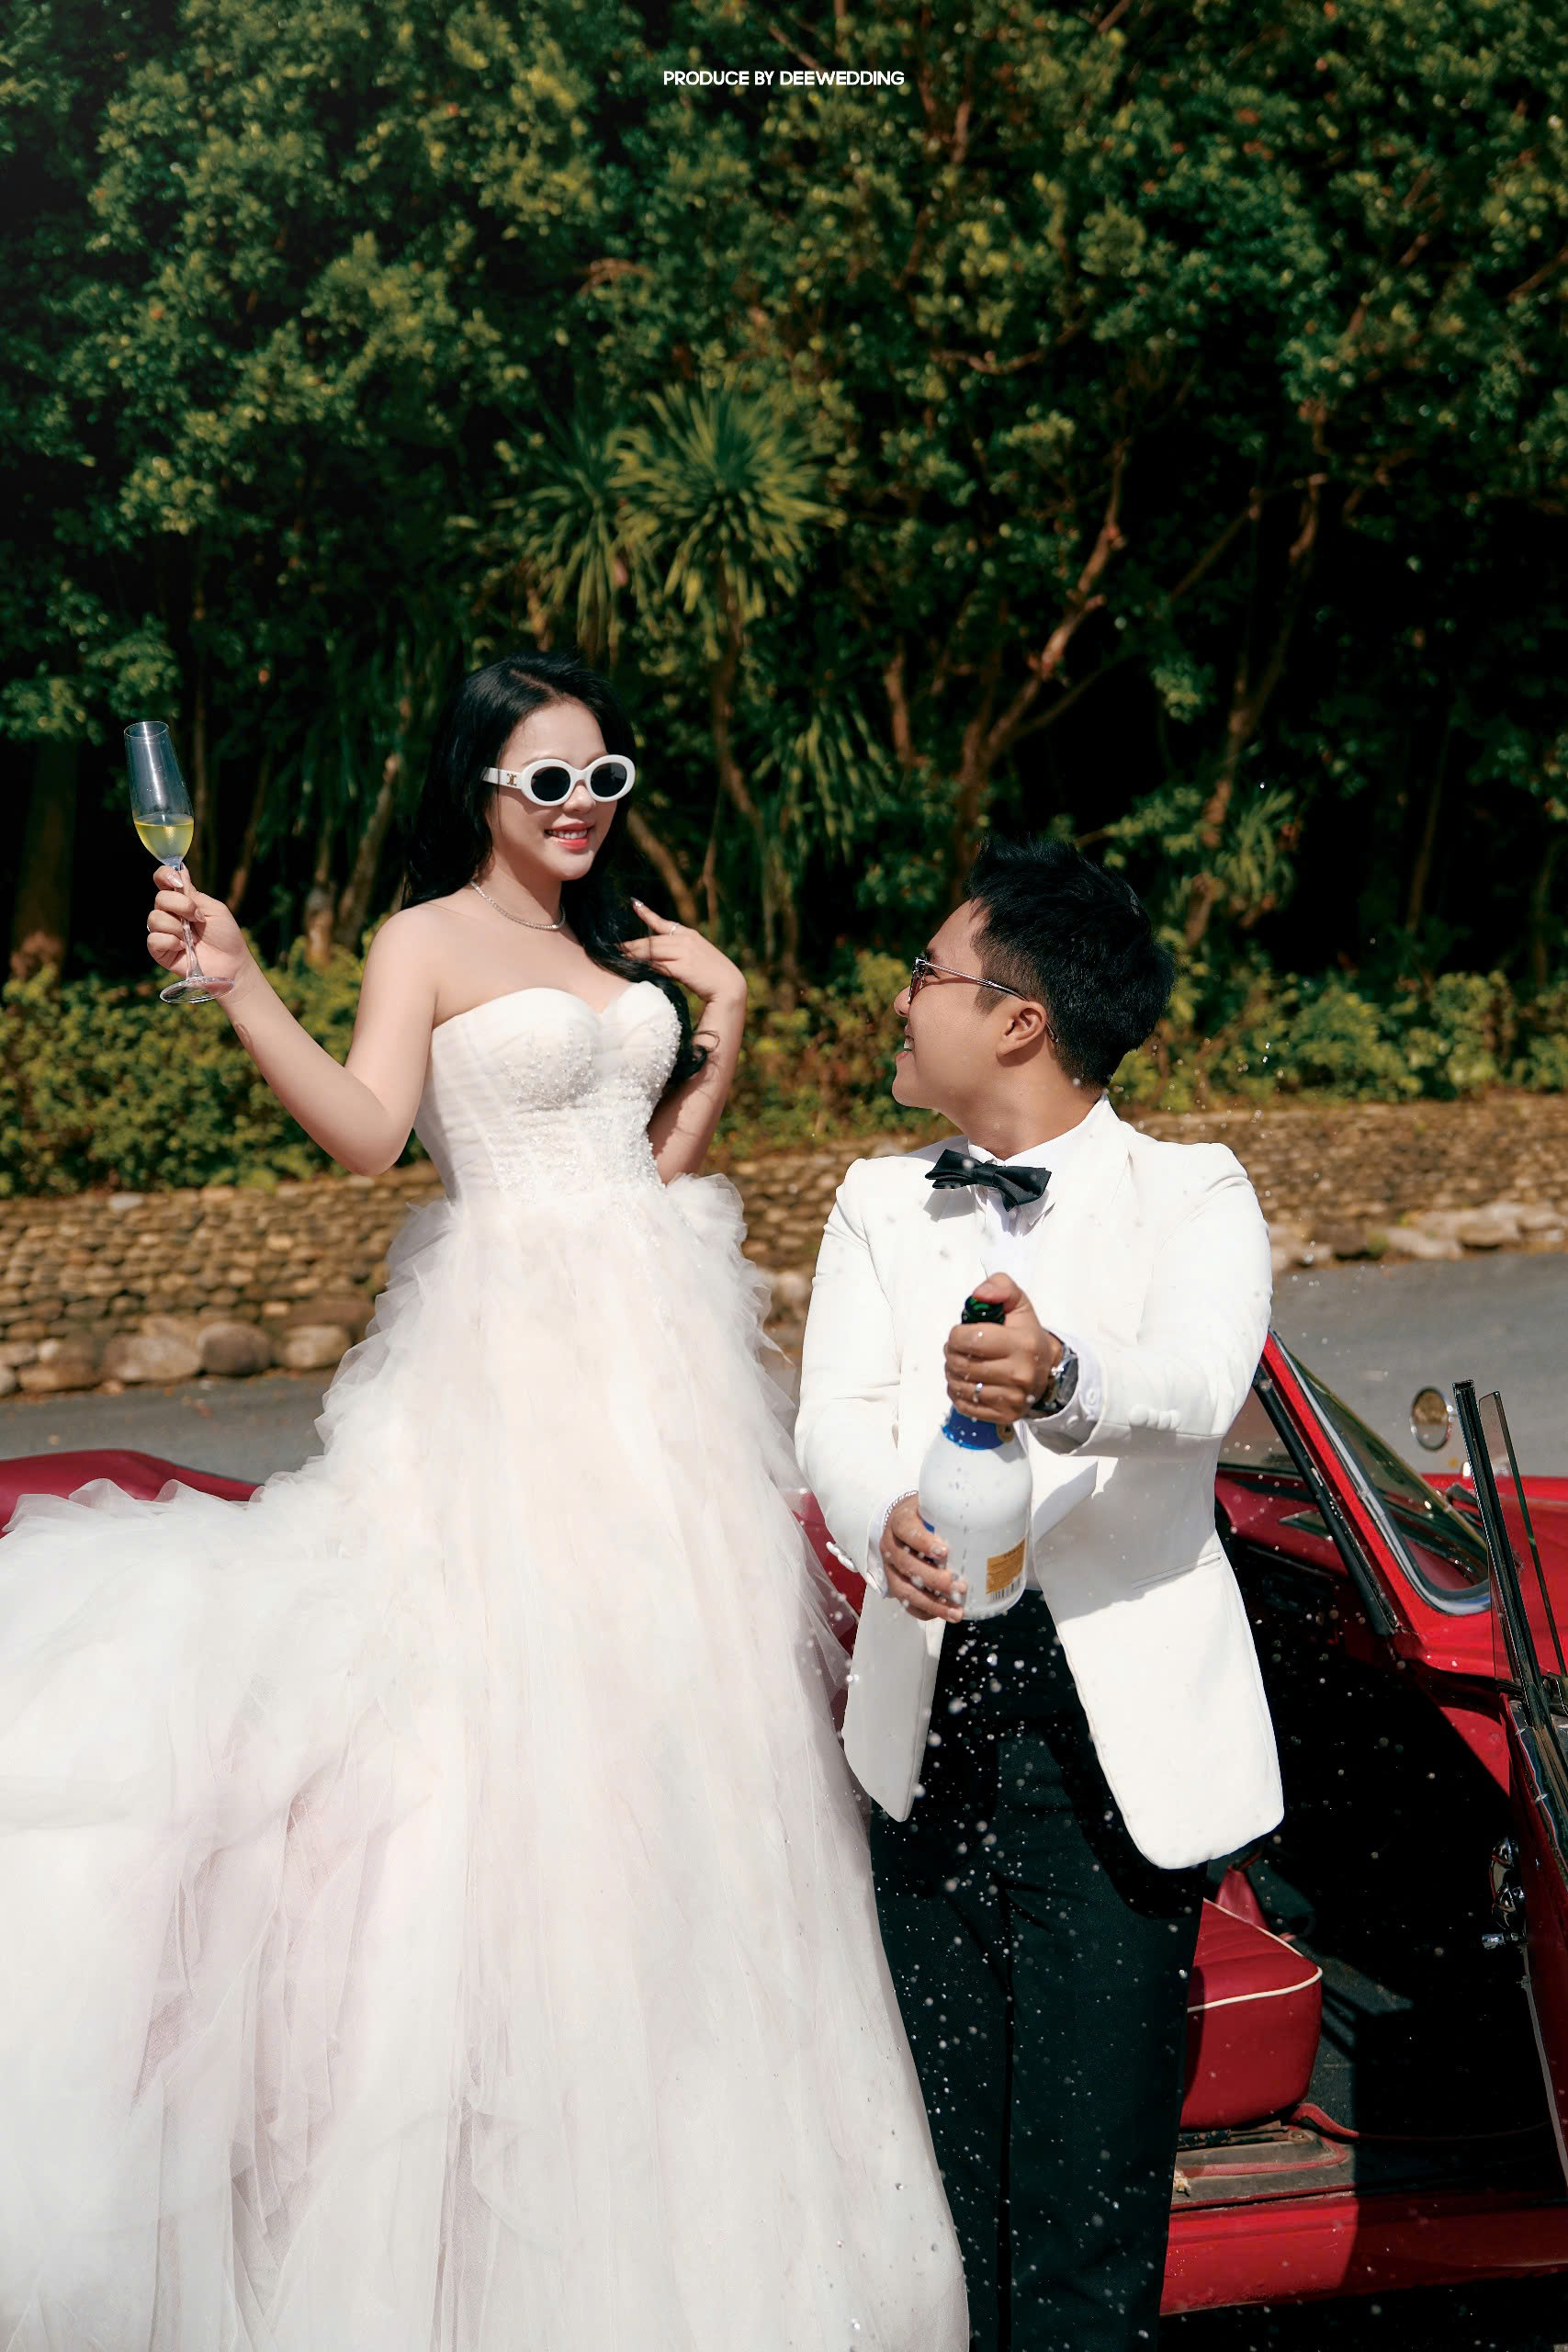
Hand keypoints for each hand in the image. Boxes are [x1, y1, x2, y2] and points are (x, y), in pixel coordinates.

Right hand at [147, 866, 253, 991]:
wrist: (231, 963)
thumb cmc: (225, 935)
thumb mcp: (214, 909)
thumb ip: (193, 894)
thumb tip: (180, 870)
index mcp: (181, 901)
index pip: (163, 880)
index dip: (164, 875)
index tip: (177, 881)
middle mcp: (169, 914)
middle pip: (160, 899)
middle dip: (182, 906)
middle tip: (198, 919)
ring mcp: (163, 932)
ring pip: (155, 918)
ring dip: (177, 927)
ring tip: (192, 938)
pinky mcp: (160, 951)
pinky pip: (154, 940)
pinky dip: (171, 942)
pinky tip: (183, 948)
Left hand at [620, 902, 745, 1009]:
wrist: (729, 986)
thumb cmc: (712, 976)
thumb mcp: (696, 958)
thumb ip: (677, 955)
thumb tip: (655, 959)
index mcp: (689, 934)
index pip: (663, 922)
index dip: (647, 914)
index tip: (634, 904)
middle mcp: (685, 939)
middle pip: (652, 941)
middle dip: (632, 945)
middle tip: (615, 947)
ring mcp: (684, 952)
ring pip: (652, 951)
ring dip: (634, 955)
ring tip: (619, 957)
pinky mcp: (683, 966)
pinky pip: (659, 965)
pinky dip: (646, 966)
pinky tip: (635, 968)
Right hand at [881, 1495, 967, 1622]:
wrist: (900, 1524)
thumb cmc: (923, 1516)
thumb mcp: (931, 1507)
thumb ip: (949, 1513)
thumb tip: (985, 1520)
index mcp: (899, 1522)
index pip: (906, 1531)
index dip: (923, 1542)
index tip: (944, 1551)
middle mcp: (891, 1546)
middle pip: (907, 1565)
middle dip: (934, 1579)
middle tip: (960, 1586)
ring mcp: (890, 1568)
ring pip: (905, 1590)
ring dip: (932, 1603)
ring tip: (956, 1612)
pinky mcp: (894, 1585)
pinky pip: (907, 1603)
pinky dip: (926, 1611)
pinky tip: (946, 1614)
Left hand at [943, 1271, 1062, 1424]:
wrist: (1046, 1369)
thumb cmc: (1025, 1334)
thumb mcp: (1017, 1304)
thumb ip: (999, 1287)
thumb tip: (979, 1294)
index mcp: (1022, 1344)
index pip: (970, 1340)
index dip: (956, 1335)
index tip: (961, 1333)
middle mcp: (1019, 1374)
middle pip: (961, 1365)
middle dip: (952, 1353)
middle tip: (958, 1349)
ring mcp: (1012, 1398)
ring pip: (960, 1386)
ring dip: (952, 1373)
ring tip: (962, 1364)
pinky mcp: (1004, 1415)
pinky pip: (964, 1405)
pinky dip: (957, 1392)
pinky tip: (967, 1382)